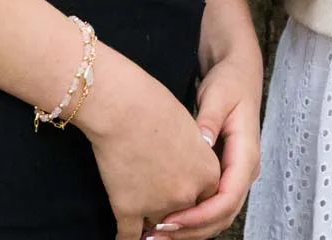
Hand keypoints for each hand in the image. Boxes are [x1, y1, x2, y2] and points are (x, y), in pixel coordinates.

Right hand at [77, 48, 220, 238]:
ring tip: (143, 212)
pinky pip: (129, 235)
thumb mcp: (190, 126)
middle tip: (162, 197)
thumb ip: (196, 153)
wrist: (124, 106)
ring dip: (150, 218)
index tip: (183, 189)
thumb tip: (191, 164)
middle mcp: (187, 194)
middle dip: (174, 208)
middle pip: (184, 212)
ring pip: (157, 225)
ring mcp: (158, 205)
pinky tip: (123, 238)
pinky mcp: (128, 209)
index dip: (193, 191)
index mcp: (207, 172)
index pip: (207, 196)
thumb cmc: (156, 105)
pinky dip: (126, 238)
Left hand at [146, 50, 262, 238]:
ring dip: (190, 230)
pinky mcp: (224, 173)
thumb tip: (203, 141)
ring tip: (156, 233)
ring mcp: (235, 174)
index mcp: (247, 153)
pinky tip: (167, 218)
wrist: (239, 72)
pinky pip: (211, 205)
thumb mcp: (219, 94)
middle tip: (156, 235)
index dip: (199, 215)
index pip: (227, 199)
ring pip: (217, 216)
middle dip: (191, 231)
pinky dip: (191, 218)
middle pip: (222, 216)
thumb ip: (210, 118)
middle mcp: (244, 170)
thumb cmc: (229, 81)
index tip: (170, 220)